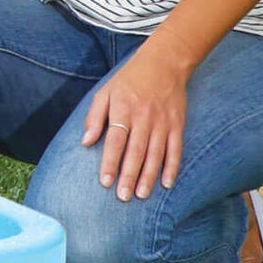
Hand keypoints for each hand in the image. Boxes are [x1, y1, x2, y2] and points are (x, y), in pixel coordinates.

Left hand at [84, 40, 189, 200]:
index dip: (110, 161)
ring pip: (156, 154)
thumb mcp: (104, 93)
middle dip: (129, 175)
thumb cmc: (128, 81)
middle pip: (136, 151)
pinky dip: (172, 167)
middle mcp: (143, 118)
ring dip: (149, 176)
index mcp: (122, 109)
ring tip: (141, 195)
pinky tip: (166, 183)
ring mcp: (163, 122)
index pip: (115, 140)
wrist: (163, 65)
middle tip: (122, 197)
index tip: (104, 181)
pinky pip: (176, 149)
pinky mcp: (177, 124)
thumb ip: (94, 117)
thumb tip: (85, 142)